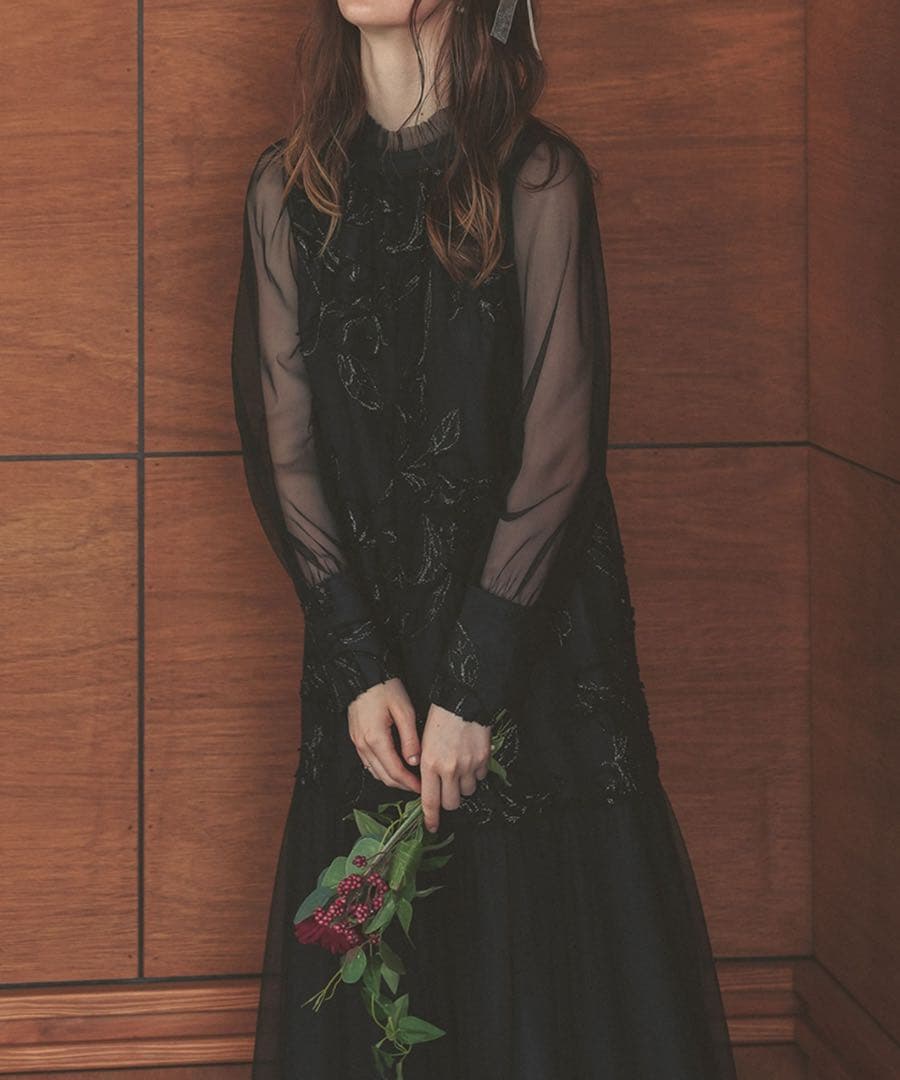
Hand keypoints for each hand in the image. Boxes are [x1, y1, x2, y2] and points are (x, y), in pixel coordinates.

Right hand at [348, 677, 421, 794]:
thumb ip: (410, 738)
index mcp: (376, 739)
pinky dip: (381, 770)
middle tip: (418, 787)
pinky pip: (368, 763)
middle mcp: (364, 745)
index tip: (422, 787)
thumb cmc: (384, 689)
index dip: (410, 783)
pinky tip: (393, 766)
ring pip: (374, 772)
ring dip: (391, 779)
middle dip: (402, 785)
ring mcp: (357, 743)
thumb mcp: (403, 710)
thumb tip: (415, 761)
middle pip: (383, 776)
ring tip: (408, 779)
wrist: (363, 675)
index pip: (395, 771)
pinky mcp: (356, 738)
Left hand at [420, 703, 490, 832]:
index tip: (432, 827)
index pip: (430, 800)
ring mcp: (468, 765)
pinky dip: (476, 772)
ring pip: (468, 791)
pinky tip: (470, 758)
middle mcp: (449, 769)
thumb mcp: (424, 742)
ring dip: (463, 785)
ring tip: (460, 768)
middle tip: (448, 789)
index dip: (431, 818)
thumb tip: (428, 784)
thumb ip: (426, 765)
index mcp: (429, 764)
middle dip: (449, 800)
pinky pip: (480, 777)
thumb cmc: (440, 717)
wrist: (463, 700)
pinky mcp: (483, 759)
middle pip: (451, 803)